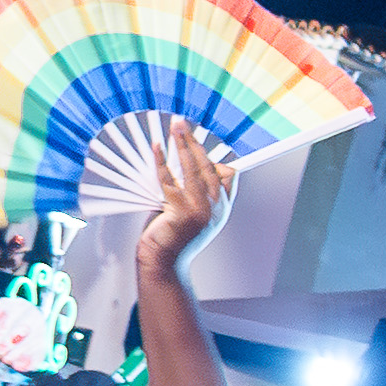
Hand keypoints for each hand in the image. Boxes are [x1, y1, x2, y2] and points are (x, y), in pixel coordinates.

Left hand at [134, 130, 233, 283]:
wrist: (163, 263)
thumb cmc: (173, 239)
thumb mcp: (194, 215)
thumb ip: (196, 194)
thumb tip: (192, 168)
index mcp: (221, 208)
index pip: (228, 175)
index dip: (217, 153)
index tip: (203, 139)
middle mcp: (215, 207)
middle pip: (209, 165)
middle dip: (195, 141)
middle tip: (182, 123)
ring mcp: (200, 210)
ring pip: (193, 168)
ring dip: (182, 143)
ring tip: (175, 126)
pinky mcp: (182, 211)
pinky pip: (171, 180)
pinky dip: (162, 162)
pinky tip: (158, 148)